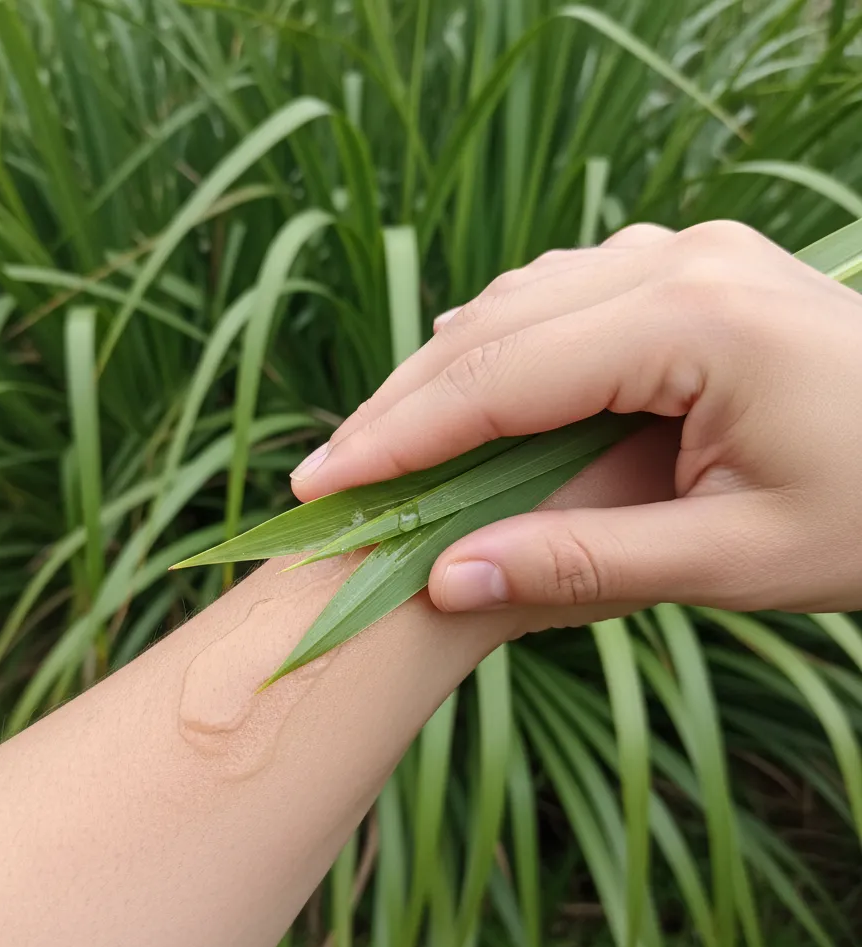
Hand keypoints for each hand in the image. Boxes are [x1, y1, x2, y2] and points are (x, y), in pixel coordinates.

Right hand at [291, 221, 861, 616]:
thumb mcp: (736, 559)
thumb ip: (585, 566)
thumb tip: (445, 581)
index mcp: (695, 322)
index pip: (501, 378)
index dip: (399, 438)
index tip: (321, 485)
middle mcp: (681, 260)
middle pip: (493, 326)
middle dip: (401, 404)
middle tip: (329, 469)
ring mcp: (687, 253)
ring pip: (519, 302)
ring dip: (443, 372)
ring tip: (381, 439)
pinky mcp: (690, 269)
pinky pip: (560, 295)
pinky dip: (498, 347)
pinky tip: (464, 383)